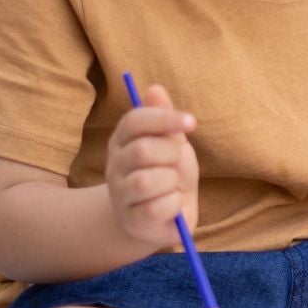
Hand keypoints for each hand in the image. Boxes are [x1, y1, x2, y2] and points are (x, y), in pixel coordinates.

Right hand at [105, 82, 199, 247]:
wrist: (163, 216)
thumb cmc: (169, 173)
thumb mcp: (172, 143)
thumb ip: (165, 119)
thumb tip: (155, 88)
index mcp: (123, 140)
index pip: (135, 120)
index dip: (165, 118)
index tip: (191, 122)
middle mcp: (115, 165)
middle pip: (142, 150)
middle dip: (171, 154)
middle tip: (177, 162)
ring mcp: (120, 194)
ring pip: (146, 181)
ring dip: (171, 181)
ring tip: (172, 185)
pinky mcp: (131, 219)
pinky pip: (156, 207)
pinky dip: (174, 204)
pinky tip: (172, 204)